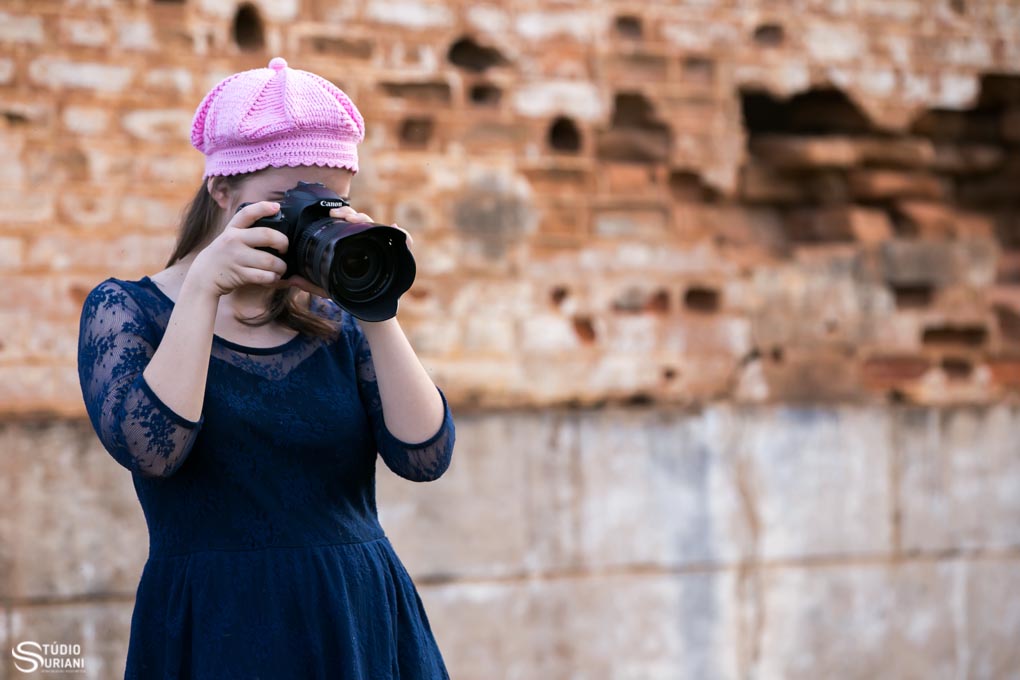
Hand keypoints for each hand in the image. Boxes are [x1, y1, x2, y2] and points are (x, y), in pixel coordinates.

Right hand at [187, 201, 289, 297]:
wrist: (203, 276)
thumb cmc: (224, 255)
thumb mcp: (230, 238)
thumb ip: (248, 232)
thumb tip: (275, 227)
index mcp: (233, 229)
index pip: (248, 213)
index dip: (263, 208)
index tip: (276, 207)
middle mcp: (234, 240)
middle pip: (267, 235)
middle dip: (283, 242)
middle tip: (284, 249)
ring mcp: (236, 257)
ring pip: (270, 260)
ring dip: (281, 266)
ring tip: (281, 268)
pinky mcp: (240, 274)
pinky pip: (265, 276)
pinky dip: (274, 278)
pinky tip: (273, 277)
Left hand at [273, 205, 413, 297]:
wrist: (368, 312)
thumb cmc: (350, 296)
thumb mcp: (327, 288)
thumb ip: (309, 283)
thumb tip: (290, 279)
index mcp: (353, 244)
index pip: (349, 222)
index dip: (342, 213)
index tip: (331, 213)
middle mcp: (368, 243)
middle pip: (363, 220)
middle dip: (352, 213)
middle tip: (340, 215)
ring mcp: (382, 249)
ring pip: (379, 227)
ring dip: (369, 220)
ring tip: (358, 220)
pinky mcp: (395, 258)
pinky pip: (404, 243)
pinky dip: (405, 237)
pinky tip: (398, 229)